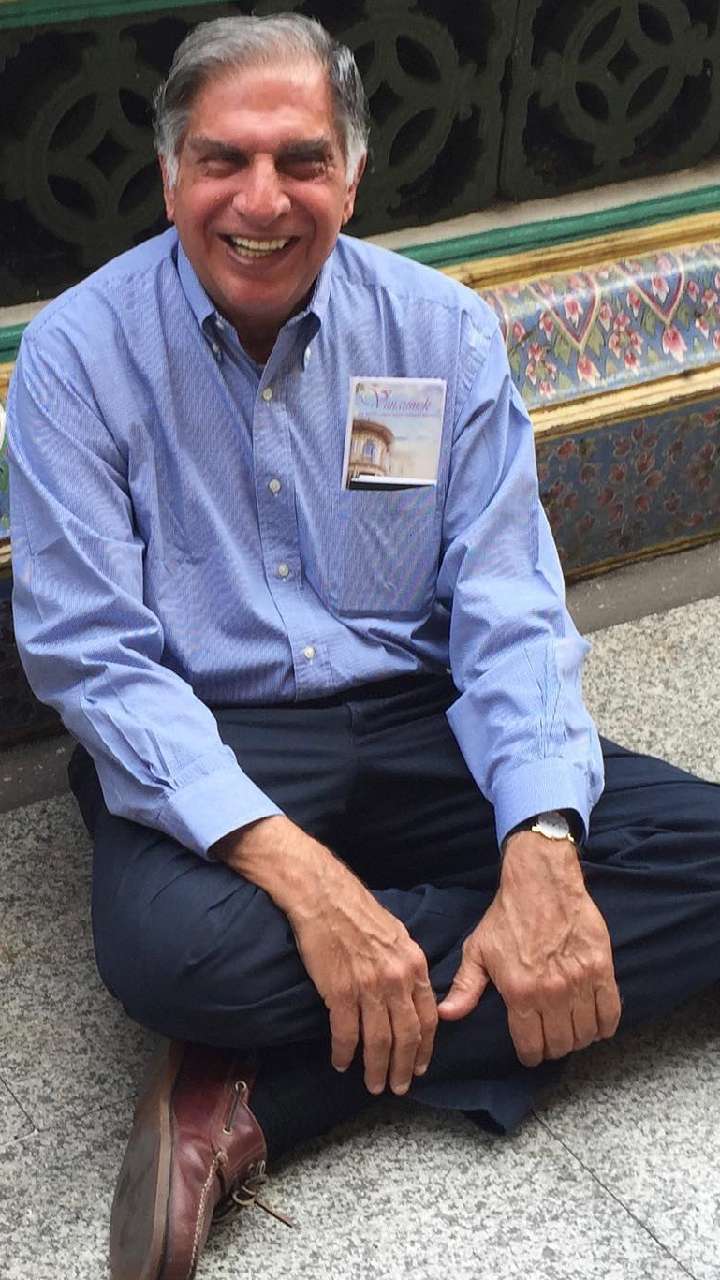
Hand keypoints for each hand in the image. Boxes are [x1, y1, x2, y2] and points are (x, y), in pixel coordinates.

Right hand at [213, 816, 437, 1094]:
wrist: (324, 896)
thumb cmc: (358, 911)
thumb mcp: (397, 934)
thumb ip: (407, 965)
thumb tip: (412, 991)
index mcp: (414, 964)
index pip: (428, 1016)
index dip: (425, 1047)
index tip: (420, 1066)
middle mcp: (396, 979)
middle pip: (406, 1035)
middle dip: (404, 1067)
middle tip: (399, 1087)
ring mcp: (369, 987)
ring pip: (379, 1041)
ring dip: (376, 1068)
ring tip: (373, 1085)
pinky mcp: (340, 991)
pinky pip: (346, 1033)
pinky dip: (344, 1052)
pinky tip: (341, 1063)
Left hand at [437, 832, 620, 1065]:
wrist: (541, 881)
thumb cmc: (507, 916)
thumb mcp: (478, 950)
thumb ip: (465, 987)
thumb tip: (447, 1015)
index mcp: (520, 992)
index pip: (531, 1046)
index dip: (530, 1055)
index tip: (531, 1052)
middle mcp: (551, 993)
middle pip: (560, 1045)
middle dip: (553, 1048)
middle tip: (550, 1039)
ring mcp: (580, 982)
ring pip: (586, 1034)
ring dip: (578, 1038)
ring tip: (570, 1029)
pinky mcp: (602, 969)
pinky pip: (611, 1014)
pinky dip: (605, 1026)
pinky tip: (595, 1023)